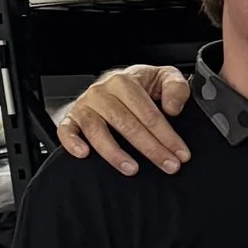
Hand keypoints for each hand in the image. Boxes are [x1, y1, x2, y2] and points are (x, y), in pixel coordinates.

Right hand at [55, 62, 190, 173]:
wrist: (116, 83)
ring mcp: (85, 105)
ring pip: (97, 131)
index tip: (181, 153)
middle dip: (150, 149)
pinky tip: (84, 154)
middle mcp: (101, 92)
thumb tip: (172, 108)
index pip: (148, 112)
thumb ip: (176, 87)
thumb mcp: (164, 78)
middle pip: (126, 124)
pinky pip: (67, 130)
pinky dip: (72, 142)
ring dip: (115, 153)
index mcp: (124, 81)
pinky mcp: (72, 118)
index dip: (166, 135)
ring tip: (132, 169)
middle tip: (169, 165)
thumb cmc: (141, 85)